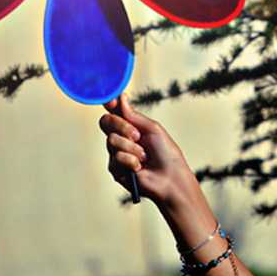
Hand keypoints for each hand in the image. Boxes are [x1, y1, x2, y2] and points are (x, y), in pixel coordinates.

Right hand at [100, 94, 196, 211]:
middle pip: (106, 122)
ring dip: (133, 148)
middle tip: (138, 136)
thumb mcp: (153, 129)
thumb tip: (122, 97)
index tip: (111, 101)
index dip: (109, 104)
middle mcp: (121, 139)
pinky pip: (117, 157)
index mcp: (130, 127)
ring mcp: (116, 154)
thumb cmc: (166, 153)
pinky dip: (132, 161)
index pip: (113, 113)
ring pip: (112, 141)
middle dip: (124, 127)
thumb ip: (134, 115)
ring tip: (145, 156)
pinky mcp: (115, 170)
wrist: (170, 177)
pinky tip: (140, 167)